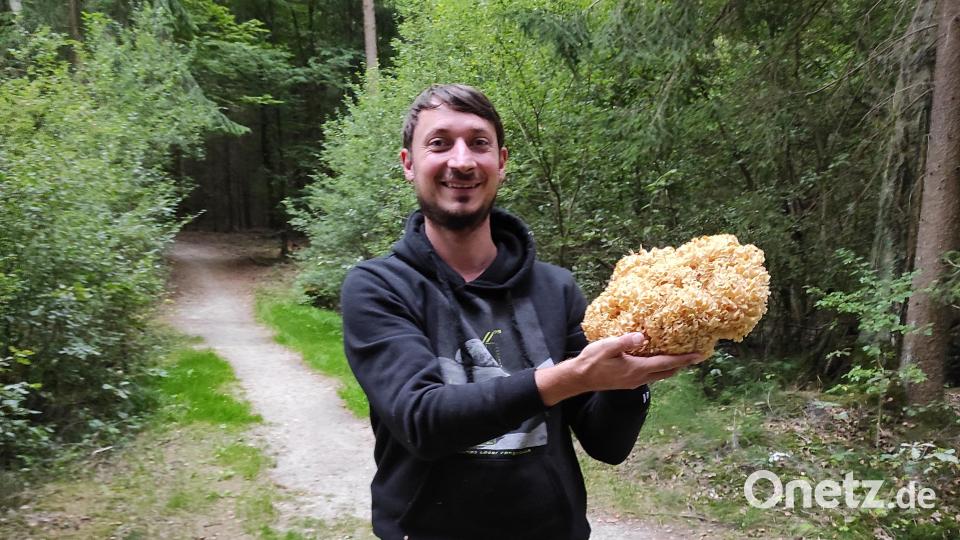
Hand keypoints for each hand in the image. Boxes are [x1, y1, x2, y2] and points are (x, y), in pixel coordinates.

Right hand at [535, 332, 706, 405]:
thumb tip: (642, 336)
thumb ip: (625, 341)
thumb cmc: (591, 361)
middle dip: (682, 364)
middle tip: (694, 356)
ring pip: (659, 375)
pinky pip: (650, 375)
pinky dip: (658, 368)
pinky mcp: (628, 382)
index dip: (684, 359)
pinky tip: (655, 360)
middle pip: (667, 372)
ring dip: (670, 367)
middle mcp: (639, 378)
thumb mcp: (607, 347)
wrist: (578, 378)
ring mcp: (633, 382)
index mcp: (637, 368)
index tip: (699, 355)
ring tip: (679, 357)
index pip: (666, 364)